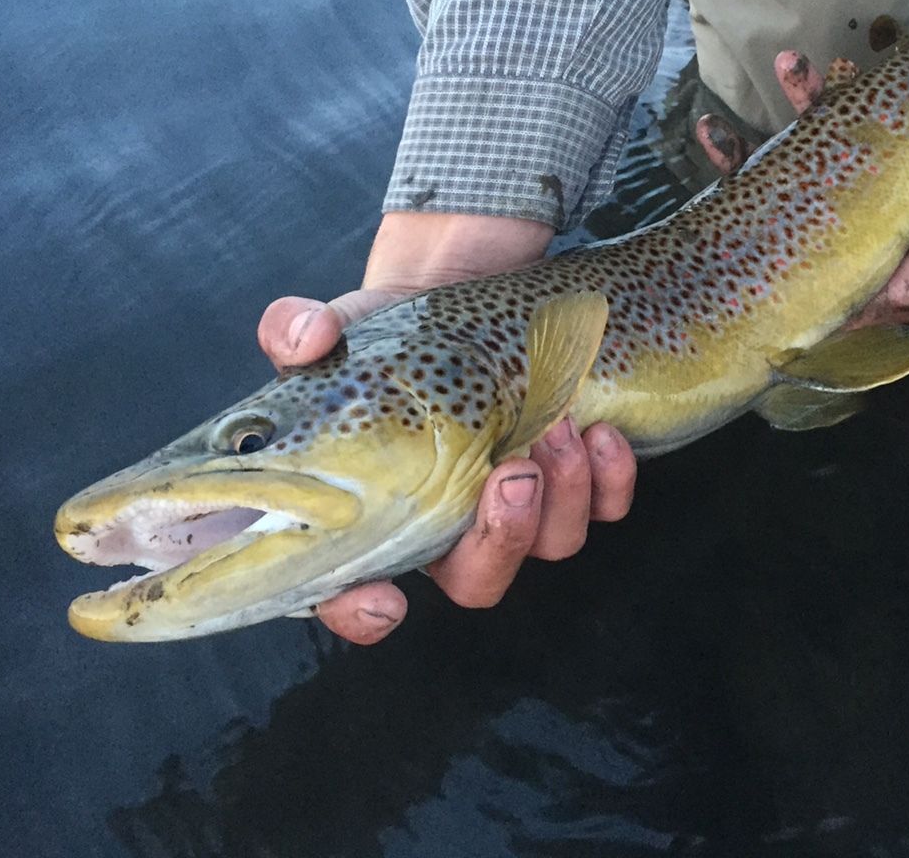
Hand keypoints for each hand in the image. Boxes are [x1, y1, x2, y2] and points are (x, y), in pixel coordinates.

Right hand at [257, 212, 635, 643]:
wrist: (454, 297)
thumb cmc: (384, 337)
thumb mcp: (334, 327)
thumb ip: (296, 329)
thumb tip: (306, 337)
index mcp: (376, 513)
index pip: (351, 592)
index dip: (363, 612)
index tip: (387, 599)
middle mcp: (448, 525)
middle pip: (476, 581)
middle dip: (501, 541)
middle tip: (511, 473)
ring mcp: (516, 507)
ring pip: (551, 545)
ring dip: (563, 496)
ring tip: (556, 424)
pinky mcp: (573, 477)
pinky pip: (607, 509)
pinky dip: (611, 481)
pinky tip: (600, 433)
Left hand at [699, 52, 908, 401]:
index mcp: (886, 284)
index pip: (814, 292)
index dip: (765, 283)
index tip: (717, 266)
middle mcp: (867, 239)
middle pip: (791, 223)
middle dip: (745, 190)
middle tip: (710, 148)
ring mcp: (874, 190)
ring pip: (811, 165)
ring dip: (779, 131)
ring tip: (738, 109)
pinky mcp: (890, 147)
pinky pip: (846, 122)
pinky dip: (825, 96)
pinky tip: (803, 67)